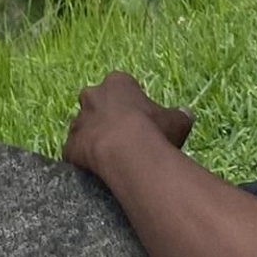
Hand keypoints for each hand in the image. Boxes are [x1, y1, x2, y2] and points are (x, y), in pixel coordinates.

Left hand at [62, 71, 192, 180]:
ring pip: (82, 127)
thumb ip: (180, 115)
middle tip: (123, 137)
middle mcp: (93, 97)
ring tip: (110, 157)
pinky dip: (82, 161)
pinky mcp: (69, 146)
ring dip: (92, 138)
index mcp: (117, 83)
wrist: (127, 154)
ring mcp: (78, 121)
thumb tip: (186, 114)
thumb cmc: (153, 131)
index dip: (130, 104)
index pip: (121, 87)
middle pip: (96, 103)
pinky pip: (74, 153)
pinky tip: (97, 173)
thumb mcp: (175, 121)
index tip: (139, 119)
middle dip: (106, 117)